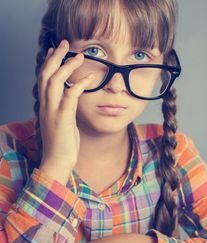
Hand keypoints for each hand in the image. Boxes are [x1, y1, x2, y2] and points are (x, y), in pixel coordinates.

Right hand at [38, 39, 94, 172]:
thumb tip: (72, 99)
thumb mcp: (62, 122)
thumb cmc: (62, 144)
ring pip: (55, 81)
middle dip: (55, 56)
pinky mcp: (62, 118)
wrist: (57, 161)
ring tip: (79, 55)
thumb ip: (64, 108)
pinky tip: (89, 78)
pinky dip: (79, 84)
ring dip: (67, 66)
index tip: (56, 50)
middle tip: (65, 43)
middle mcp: (46, 105)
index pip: (43, 78)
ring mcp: (52, 111)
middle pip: (46, 73)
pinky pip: (70, 96)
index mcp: (45, 106)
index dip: (49, 62)